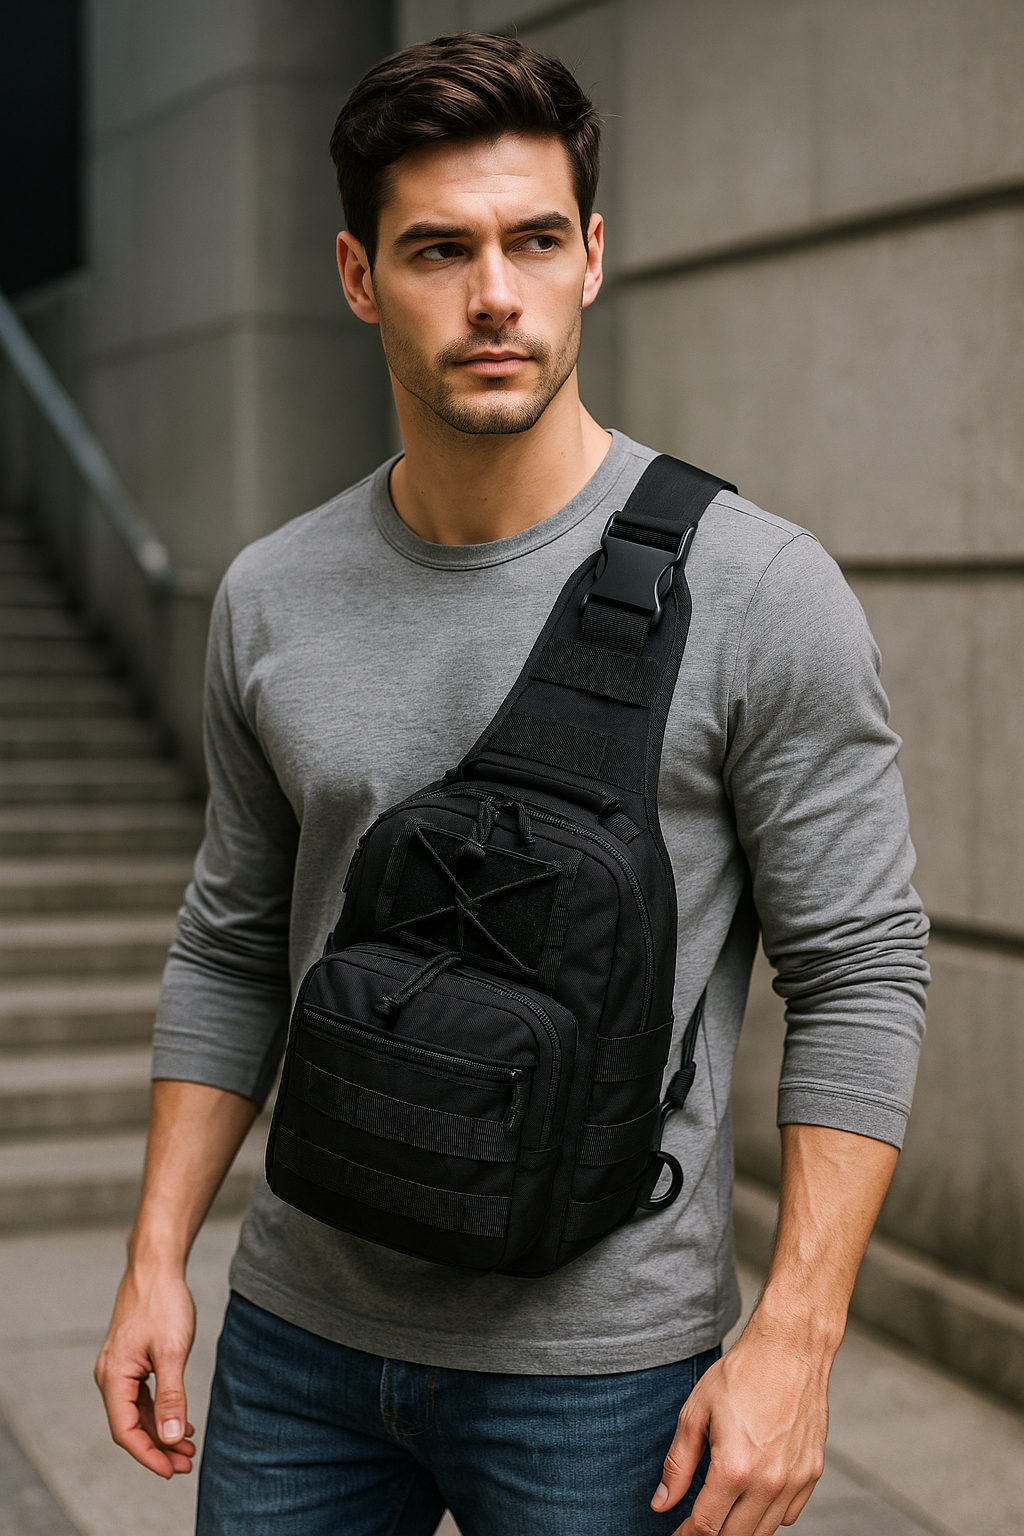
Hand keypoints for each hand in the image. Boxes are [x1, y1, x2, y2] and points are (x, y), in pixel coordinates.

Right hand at [94, 1263, 197, 1477]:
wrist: (156, 1268)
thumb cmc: (163, 1303)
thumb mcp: (172, 1351)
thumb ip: (171, 1396)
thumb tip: (173, 1437)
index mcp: (114, 1377)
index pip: (125, 1431)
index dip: (148, 1455)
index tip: (172, 1470)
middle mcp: (110, 1377)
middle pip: (130, 1426)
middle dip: (158, 1447)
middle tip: (187, 1463)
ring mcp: (119, 1369)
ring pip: (136, 1413)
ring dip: (161, 1432)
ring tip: (188, 1448)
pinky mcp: (130, 1361)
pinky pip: (141, 1397)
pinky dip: (159, 1412)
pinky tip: (181, 1421)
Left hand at [651, 1312, 828, 1534]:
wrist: (790, 1349)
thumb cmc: (741, 1374)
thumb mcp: (696, 1412)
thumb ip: (679, 1464)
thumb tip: (663, 1503)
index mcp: (735, 1468)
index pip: (706, 1527)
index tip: (676, 1535)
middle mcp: (769, 1482)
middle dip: (710, 1535)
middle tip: (693, 1524)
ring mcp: (794, 1480)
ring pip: (763, 1531)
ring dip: (739, 1529)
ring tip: (720, 1511)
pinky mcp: (812, 1473)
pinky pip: (788, 1515)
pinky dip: (768, 1515)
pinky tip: (752, 1497)